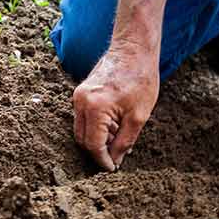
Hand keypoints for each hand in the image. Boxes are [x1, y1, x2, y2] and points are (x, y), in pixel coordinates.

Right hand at [73, 43, 158, 170]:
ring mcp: (78, 96)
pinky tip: (114, 125)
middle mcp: (81, 102)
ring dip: (97, 139)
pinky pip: (83, 117)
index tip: (112, 168)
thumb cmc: (140, 79)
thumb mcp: (138, 116)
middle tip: (116, 158)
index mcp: (95, 108)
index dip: (102, 160)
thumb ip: (124, 141)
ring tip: (119, 138)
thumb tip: (115, 160)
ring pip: (81, 129)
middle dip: (98, 152)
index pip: (93, 145)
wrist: (133, 49)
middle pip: (82, 139)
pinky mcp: (81, 92)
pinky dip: (96, 127)